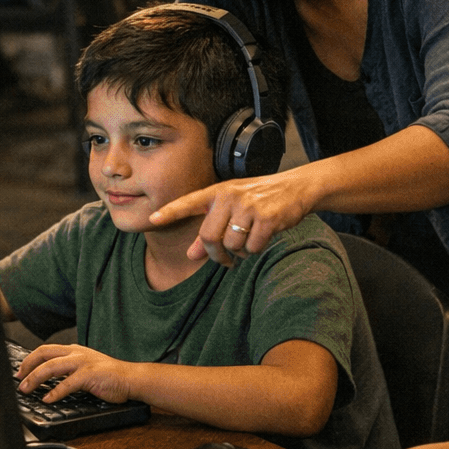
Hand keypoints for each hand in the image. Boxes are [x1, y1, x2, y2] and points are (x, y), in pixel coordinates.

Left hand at [14, 344, 135, 403]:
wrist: (130, 378)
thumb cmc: (109, 375)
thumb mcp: (85, 367)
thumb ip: (68, 369)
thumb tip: (48, 379)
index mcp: (74, 350)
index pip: (45, 350)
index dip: (29, 359)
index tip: (20, 371)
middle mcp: (76, 353)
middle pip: (44, 354)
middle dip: (27, 366)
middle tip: (18, 379)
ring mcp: (82, 363)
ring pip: (51, 367)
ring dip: (35, 378)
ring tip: (26, 389)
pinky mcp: (89, 375)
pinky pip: (67, 383)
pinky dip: (55, 392)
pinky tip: (47, 399)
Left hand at [148, 170, 313, 267]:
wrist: (296, 188)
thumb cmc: (259, 200)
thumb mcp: (232, 209)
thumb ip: (209, 230)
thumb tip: (190, 255)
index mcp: (218, 192)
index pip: (189, 202)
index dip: (170, 211)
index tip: (153, 219)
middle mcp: (230, 196)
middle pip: (209, 237)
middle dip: (216, 255)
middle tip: (225, 261)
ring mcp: (248, 206)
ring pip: (232, 245)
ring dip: (240, 252)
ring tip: (250, 240)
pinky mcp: (266, 217)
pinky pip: (252, 248)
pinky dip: (256, 249)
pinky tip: (263, 237)